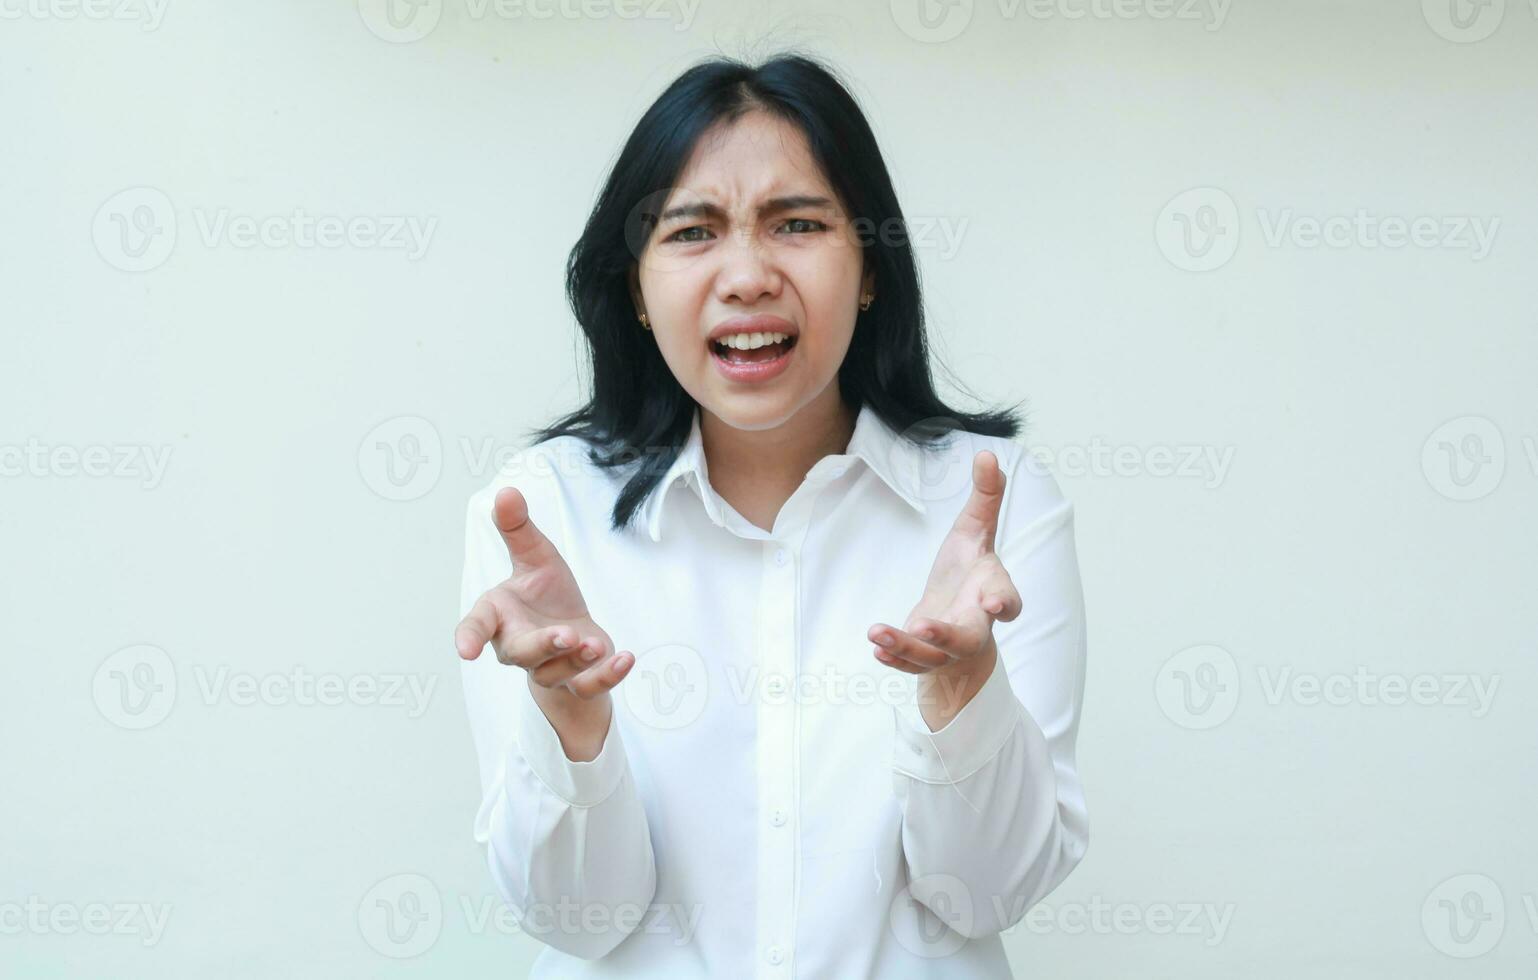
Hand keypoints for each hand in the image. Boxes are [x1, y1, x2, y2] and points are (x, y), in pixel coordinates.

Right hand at [454, 486, 635, 703]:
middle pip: (522, 653)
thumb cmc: (545, 594)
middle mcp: (519, 646)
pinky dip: (607, 675)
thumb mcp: (535, 556)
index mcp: (500, 615)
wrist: (574, 633)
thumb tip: (506, 492)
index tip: (465, 650)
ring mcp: (549, 668)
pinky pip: (589, 686)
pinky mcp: (579, 680)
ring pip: (556, 672)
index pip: (478, 626)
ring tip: (596, 644)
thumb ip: (518, 529)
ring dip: (577, 659)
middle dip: (543, 645)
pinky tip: (625, 659)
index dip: (469, 637)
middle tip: (566, 634)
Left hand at [867, 450, 1021, 722]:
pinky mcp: (924, 657)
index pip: (1007, 601)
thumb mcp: (976, 531)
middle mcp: (973, 624)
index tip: (996, 604)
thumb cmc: (970, 572)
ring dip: (905, 646)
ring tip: (877, 633)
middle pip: (967, 638)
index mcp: (991, 591)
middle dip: (946, 636)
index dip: (1005, 603)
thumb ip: (985, 497)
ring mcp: (947, 646)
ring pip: (930, 655)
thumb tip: (989, 455)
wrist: (961, 618)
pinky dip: (895, 657)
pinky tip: (876, 648)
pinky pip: (911, 664)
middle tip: (924, 625)